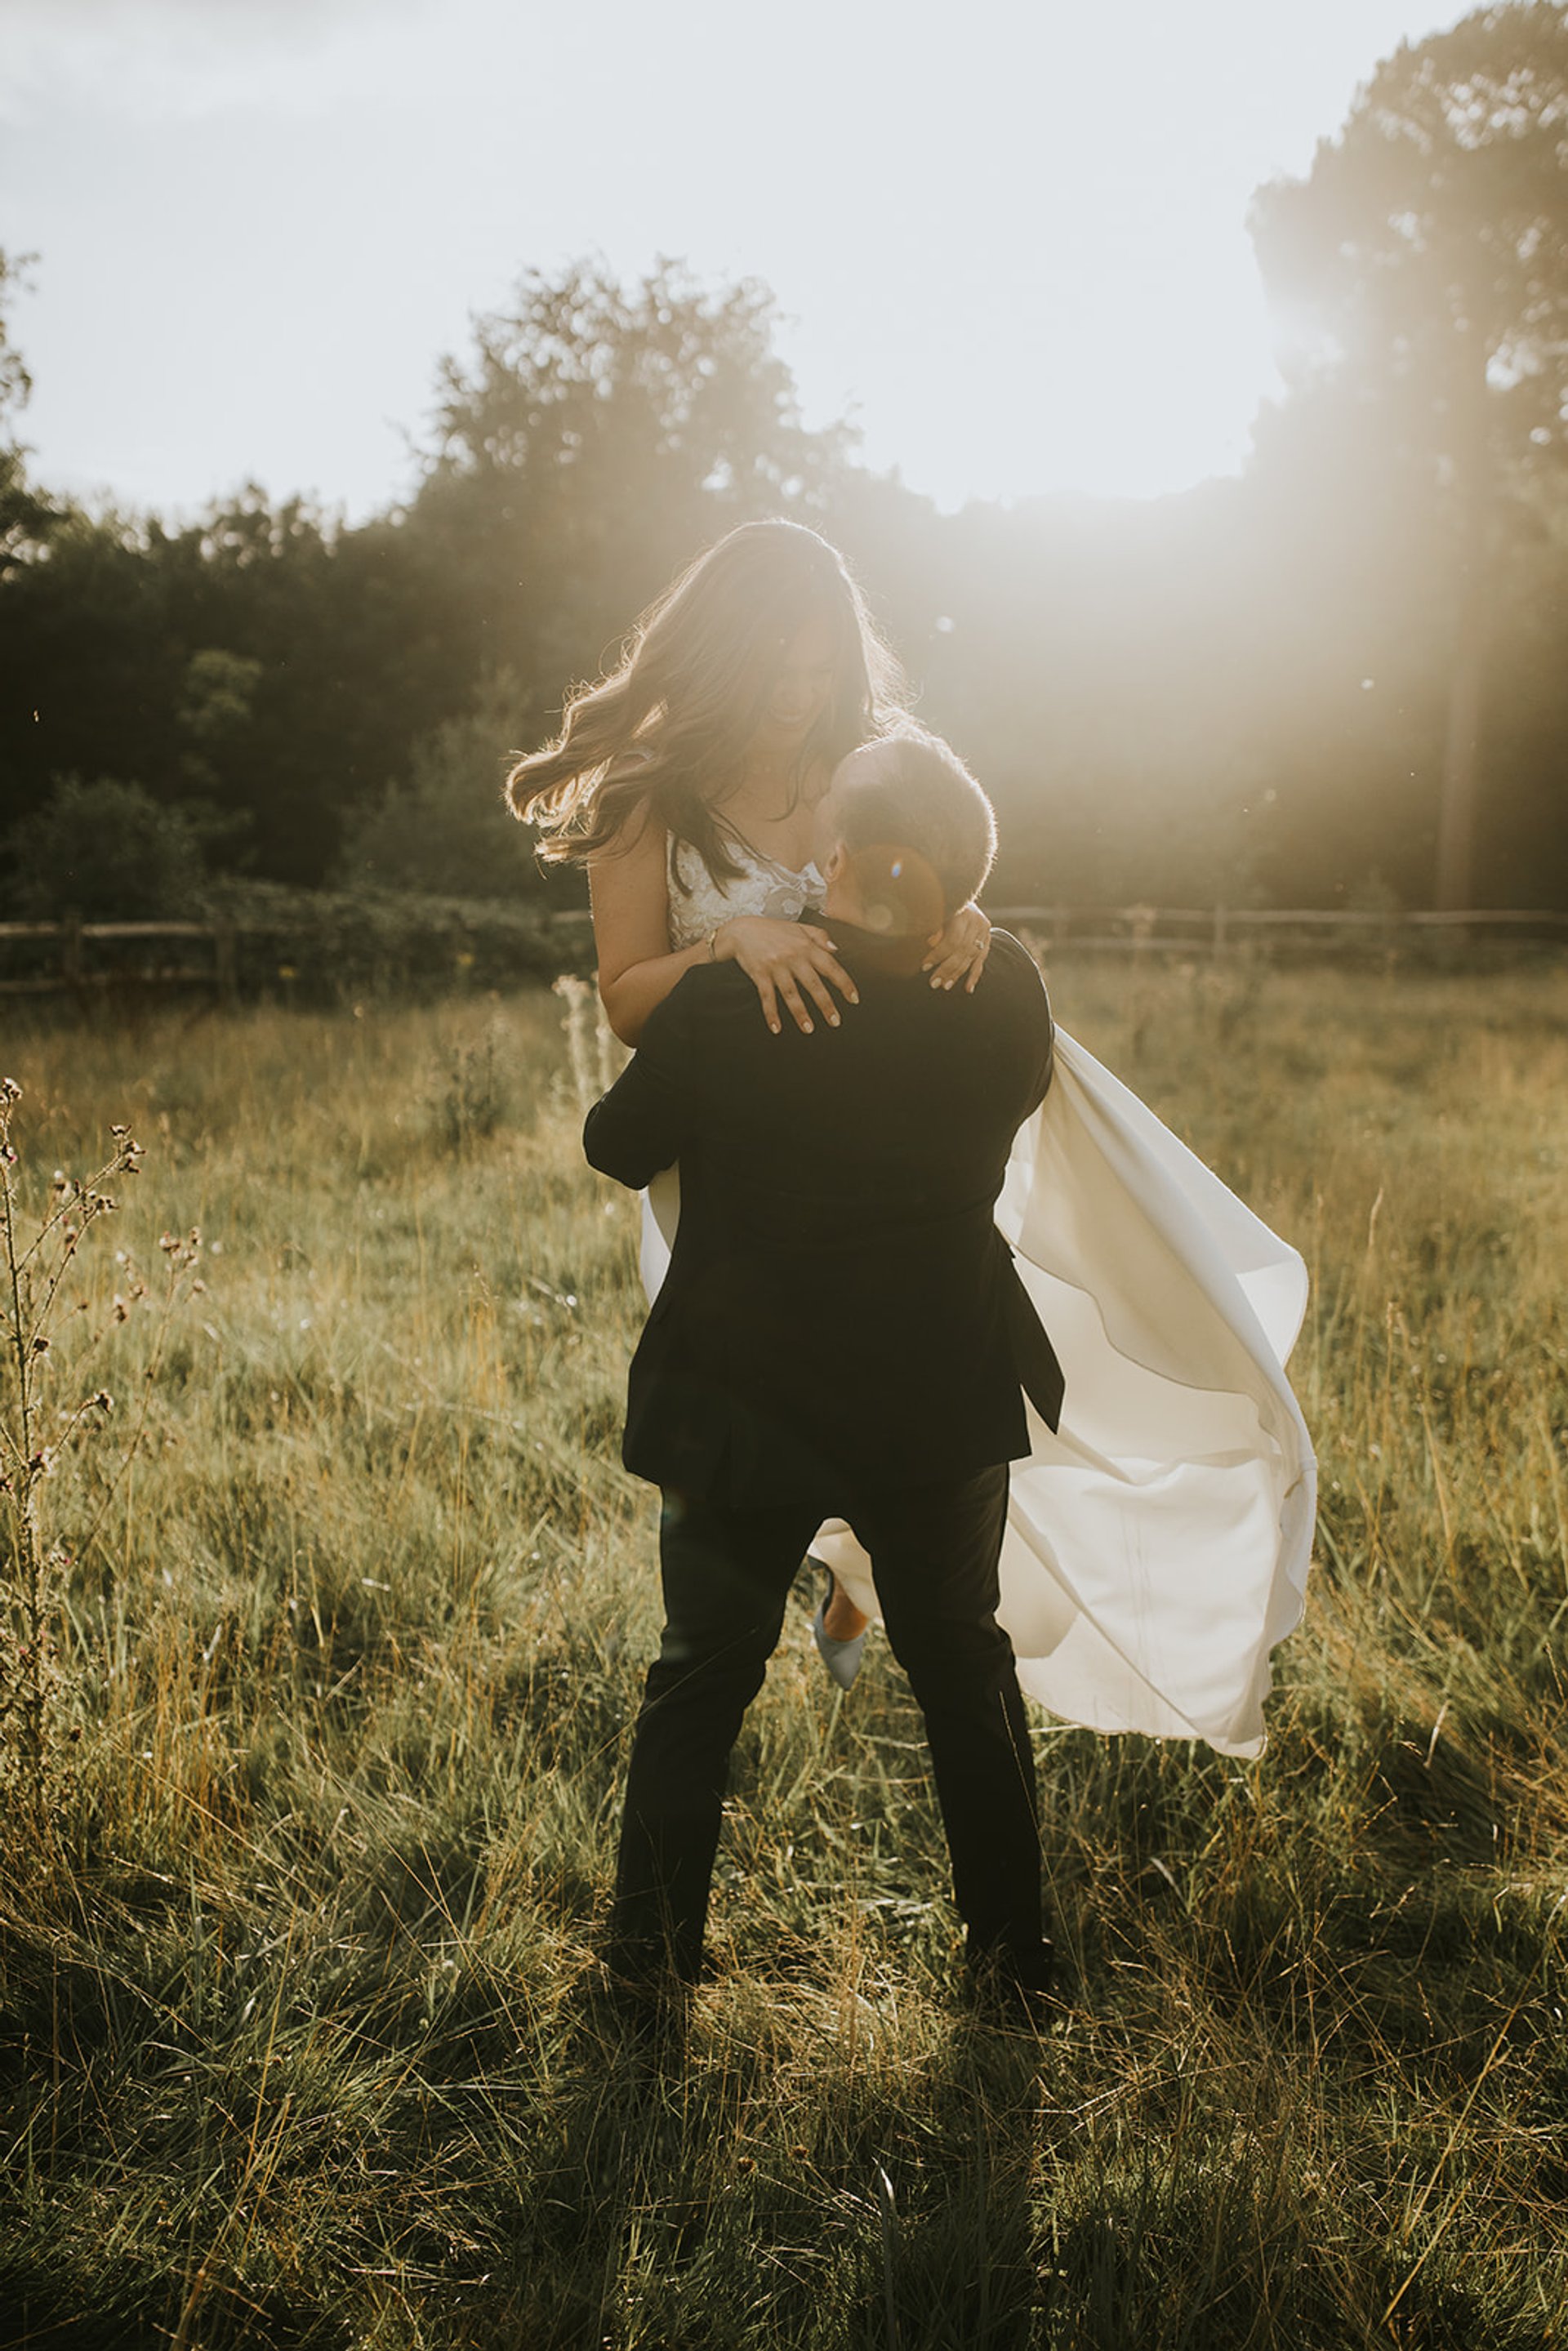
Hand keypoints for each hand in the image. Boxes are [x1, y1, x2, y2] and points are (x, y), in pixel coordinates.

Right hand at [712, 916, 858, 1035]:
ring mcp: (775, 966)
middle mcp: (793, 957)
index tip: (854, 999)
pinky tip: (776, 1028)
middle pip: (813, 984)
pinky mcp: (759, 974)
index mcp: (806, 946)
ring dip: (800, 1013)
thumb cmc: (774, 930)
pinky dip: (771, 1013)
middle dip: (825, 1004)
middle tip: (835, 1022)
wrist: (742, 930)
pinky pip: (766, 997)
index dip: (844, 983)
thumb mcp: (800, 927)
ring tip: (809, 1030)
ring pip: (791, 993)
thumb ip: (820, 937)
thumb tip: (836, 950)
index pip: (830, 966)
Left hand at [922, 902, 991, 992]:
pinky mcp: (988, 939)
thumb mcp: (937, 911)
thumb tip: (931, 943)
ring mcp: (984, 931)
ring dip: (958, 974)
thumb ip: (934, 926)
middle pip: (962, 951)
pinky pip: (981, 960)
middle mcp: (977, 922)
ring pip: (971, 957)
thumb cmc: (943, 904)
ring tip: (945, 985)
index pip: (953, 940)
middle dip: (947, 969)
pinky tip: (968, 988)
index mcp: (964, 913)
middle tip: (934, 983)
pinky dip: (974, 975)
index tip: (924, 966)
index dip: (938, 955)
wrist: (961, 893)